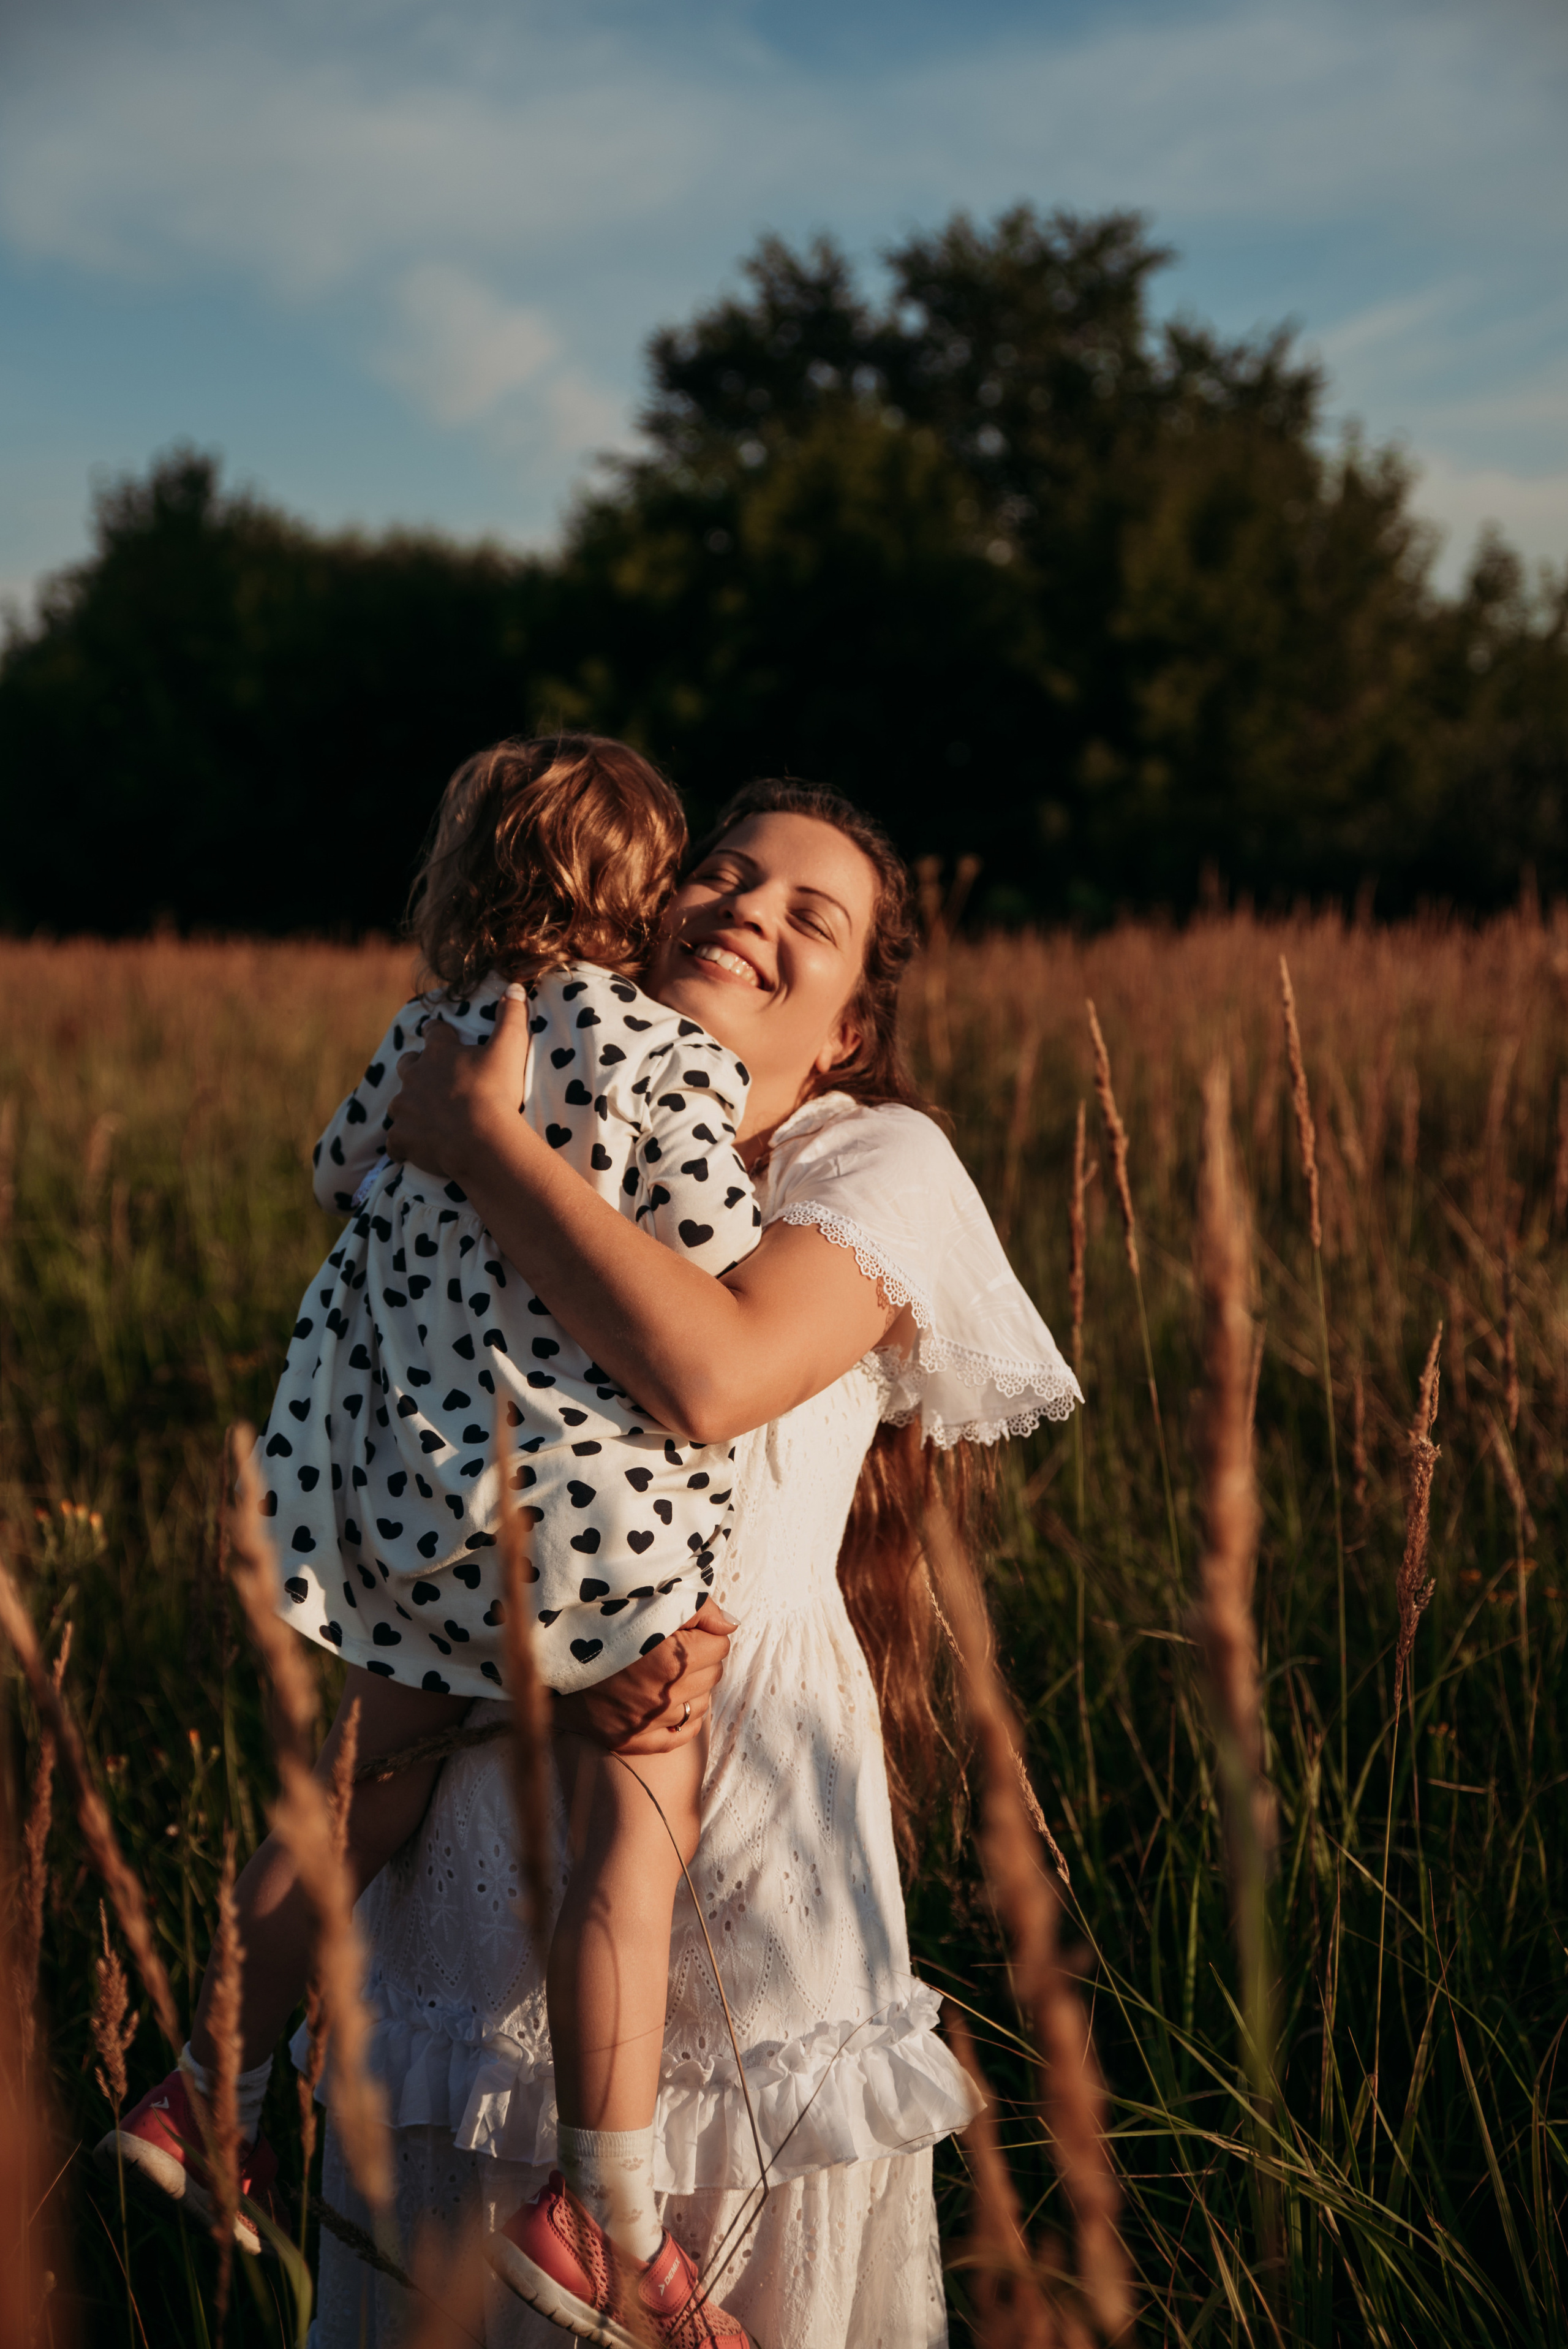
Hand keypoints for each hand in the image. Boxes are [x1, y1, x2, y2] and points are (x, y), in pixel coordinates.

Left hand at [385, 990, 531, 1182]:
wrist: (482, 1139)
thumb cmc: (496, 1092)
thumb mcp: (511, 1047)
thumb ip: (512, 1016)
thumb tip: (514, 986)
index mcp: (439, 1052)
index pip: (433, 1031)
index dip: (438, 1032)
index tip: (442, 1034)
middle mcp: (416, 1076)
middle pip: (408, 1064)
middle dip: (416, 1068)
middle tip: (432, 1078)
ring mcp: (406, 1108)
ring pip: (399, 1103)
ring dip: (410, 1107)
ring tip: (426, 1117)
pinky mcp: (403, 1137)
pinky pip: (395, 1142)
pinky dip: (403, 1145)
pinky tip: (412, 1150)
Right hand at [553, 1606, 737, 1753]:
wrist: (545, 1653)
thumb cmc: (599, 1620)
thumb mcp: (648, 1601)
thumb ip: (698, 1609)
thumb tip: (732, 1625)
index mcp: (667, 1658)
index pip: (720, 1646)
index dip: (706, 1633)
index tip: (687, 1628)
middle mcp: (660, 1695)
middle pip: (713, 1674)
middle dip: (699, 1657)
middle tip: (674, 1647)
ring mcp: (645, 1722)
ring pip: (701, 1703)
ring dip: (691, 1686)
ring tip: (665, 1671)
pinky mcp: (629, 1741)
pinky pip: (680, 1736)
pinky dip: (682, 1719)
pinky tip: (669, 1702)